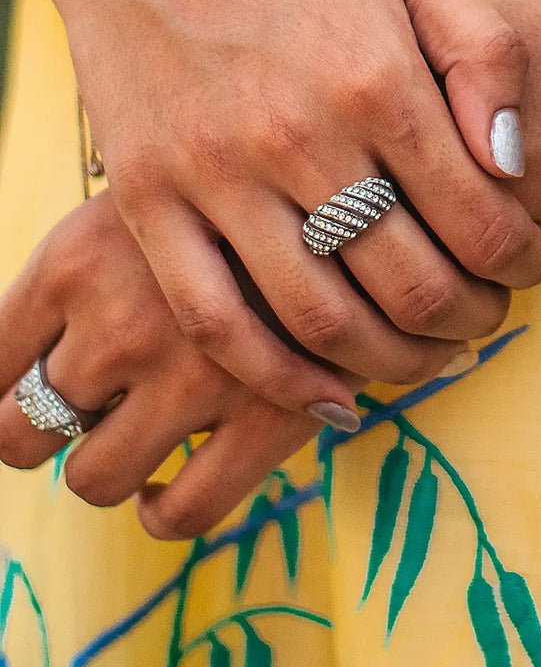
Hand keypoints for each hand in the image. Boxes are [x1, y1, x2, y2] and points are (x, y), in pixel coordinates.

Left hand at [0, 192, 368, 538]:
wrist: (379, 164)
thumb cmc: (251, 158)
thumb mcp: (147, 175)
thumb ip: (89, 250)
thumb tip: (27, 350)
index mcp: (73, 256)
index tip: (26, 385)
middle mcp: (118, 321)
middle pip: (22, 429)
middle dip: (49, 429)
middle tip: (89, 409)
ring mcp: (190, 378)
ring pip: (92, 478)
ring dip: (106, 466)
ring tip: (136, 438)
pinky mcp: (265, 416)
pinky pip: (183, 508)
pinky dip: (165, 508)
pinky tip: (176, 479)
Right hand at [29, 0, 540, 394]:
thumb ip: (485, 51)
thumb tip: (511, 162)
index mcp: (376, 76)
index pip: (480, 218)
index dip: (524, 260)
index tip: (533, 259)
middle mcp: (298, 135)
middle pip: (411, 286)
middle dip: (471, 318)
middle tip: (487, 312)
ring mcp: (216, 175)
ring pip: (321, 319)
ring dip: (392, 363)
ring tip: (425, 353)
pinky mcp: (149, 202)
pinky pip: (218, 321)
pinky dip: (278, 378)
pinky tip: (328, 392)